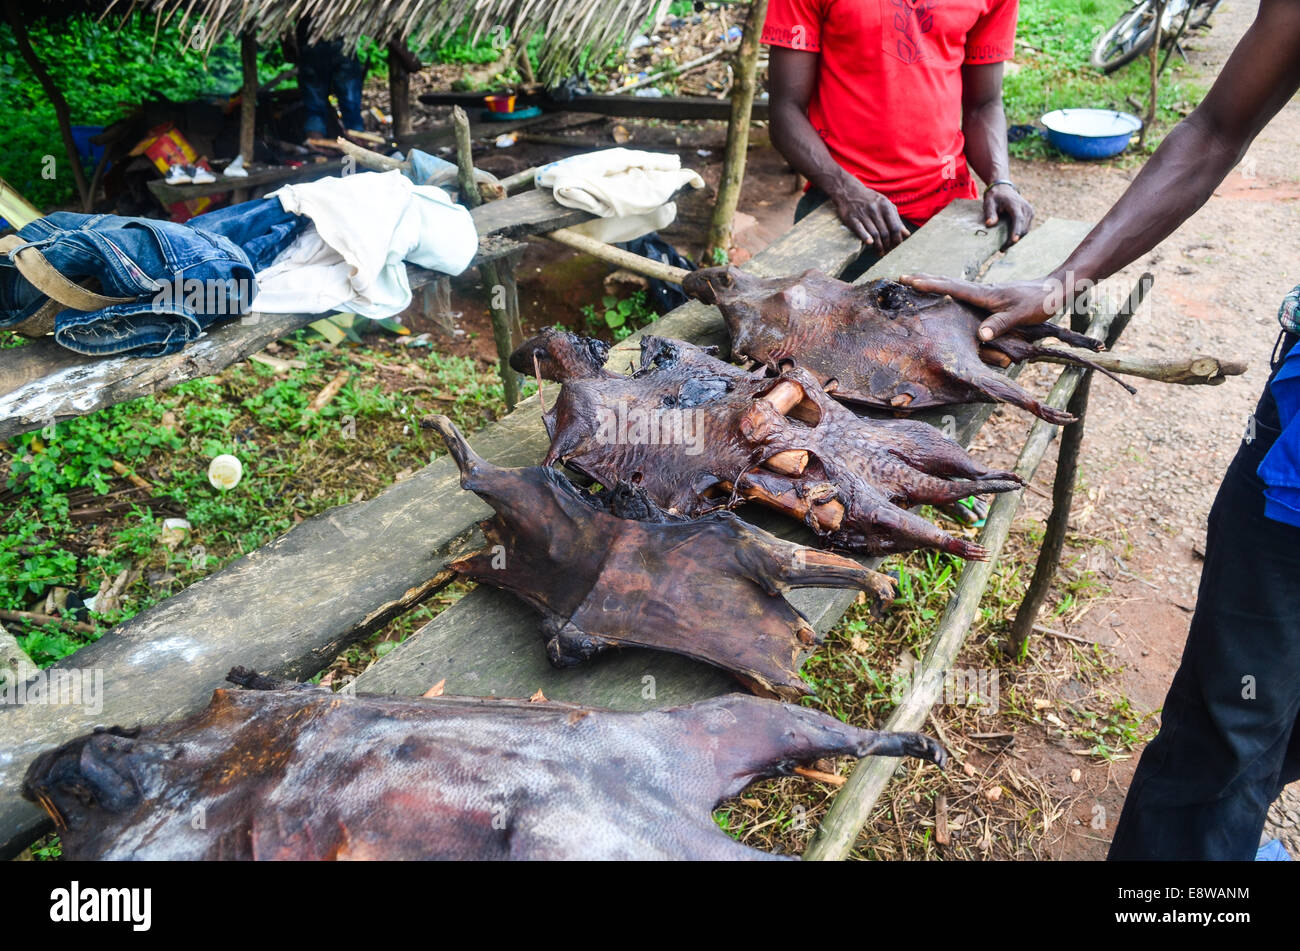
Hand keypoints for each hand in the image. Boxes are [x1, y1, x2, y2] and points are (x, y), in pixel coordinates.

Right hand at [826, 176, 910, 252]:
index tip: (896, 246)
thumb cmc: (870, 199)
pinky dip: (865, 237)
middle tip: (887, 252)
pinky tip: (869, 243)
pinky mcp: (851, 218)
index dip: (897, 239)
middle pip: (885, 233)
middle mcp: (875, 209)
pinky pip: (860, 229)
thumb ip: (896, 219)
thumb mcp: (885, 205)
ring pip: (874, 234)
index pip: (895, 227)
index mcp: (885, 206)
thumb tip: (906, 234)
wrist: (848, 191)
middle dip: (887, 245)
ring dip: (878, 246)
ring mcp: (862, 213)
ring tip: (880, 252)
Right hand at [897, 274, 1061, 340]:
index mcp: (984, 294)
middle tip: (902, 276)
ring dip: (933, 282)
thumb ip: (999, 325)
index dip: (930, 285)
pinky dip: (946, 289)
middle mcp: (981, 291)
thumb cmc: (1038, 303)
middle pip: (947, 282)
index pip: (951, 288)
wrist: (1054, 290)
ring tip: (915, 281)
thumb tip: (979, 337)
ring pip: (953, 285)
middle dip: (924, 278)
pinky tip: (943, 293)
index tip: (910, 280)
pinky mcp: (988, 297)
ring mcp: (984, 292)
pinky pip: (961, 291)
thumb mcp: (1020, 316)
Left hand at [983, 183, 1033, 249]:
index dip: (1016, 230)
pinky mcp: (1030, 215)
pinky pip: (1026, 228)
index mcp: (1016, 204)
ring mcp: (1030, 211)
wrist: (1003, 188)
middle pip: (1023, 227)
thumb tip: (990, 224)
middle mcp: (1026, 208)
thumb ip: (990, 213)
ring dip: (1016, 239)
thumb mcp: (989, 202)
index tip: (1013, 241)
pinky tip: (1009, 241)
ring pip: (1025, 230)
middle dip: (1014, 240)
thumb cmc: (995, 196)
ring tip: (1004, 247)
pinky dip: (1019, 235)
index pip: (1018, 219)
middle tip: (1002, 249)